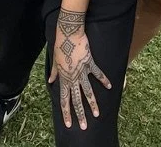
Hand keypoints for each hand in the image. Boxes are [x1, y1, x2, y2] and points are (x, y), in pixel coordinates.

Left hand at [49, 10, 110, 128]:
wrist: (68, 33)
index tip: (69, 124)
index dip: (66, 112)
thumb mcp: (55, 60)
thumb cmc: (60, 45)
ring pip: (88, 91)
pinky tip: (109, 86)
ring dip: (92, 103)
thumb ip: (54, 72)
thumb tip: (50, 81)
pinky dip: (104, 80)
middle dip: (80, 114)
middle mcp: (72, 77)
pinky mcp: (89, 62)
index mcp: (63, 78)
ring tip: (96, 114)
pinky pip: (97, 73)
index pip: (64, 100)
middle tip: (84, 126)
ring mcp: (81, 71)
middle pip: (76, 99)